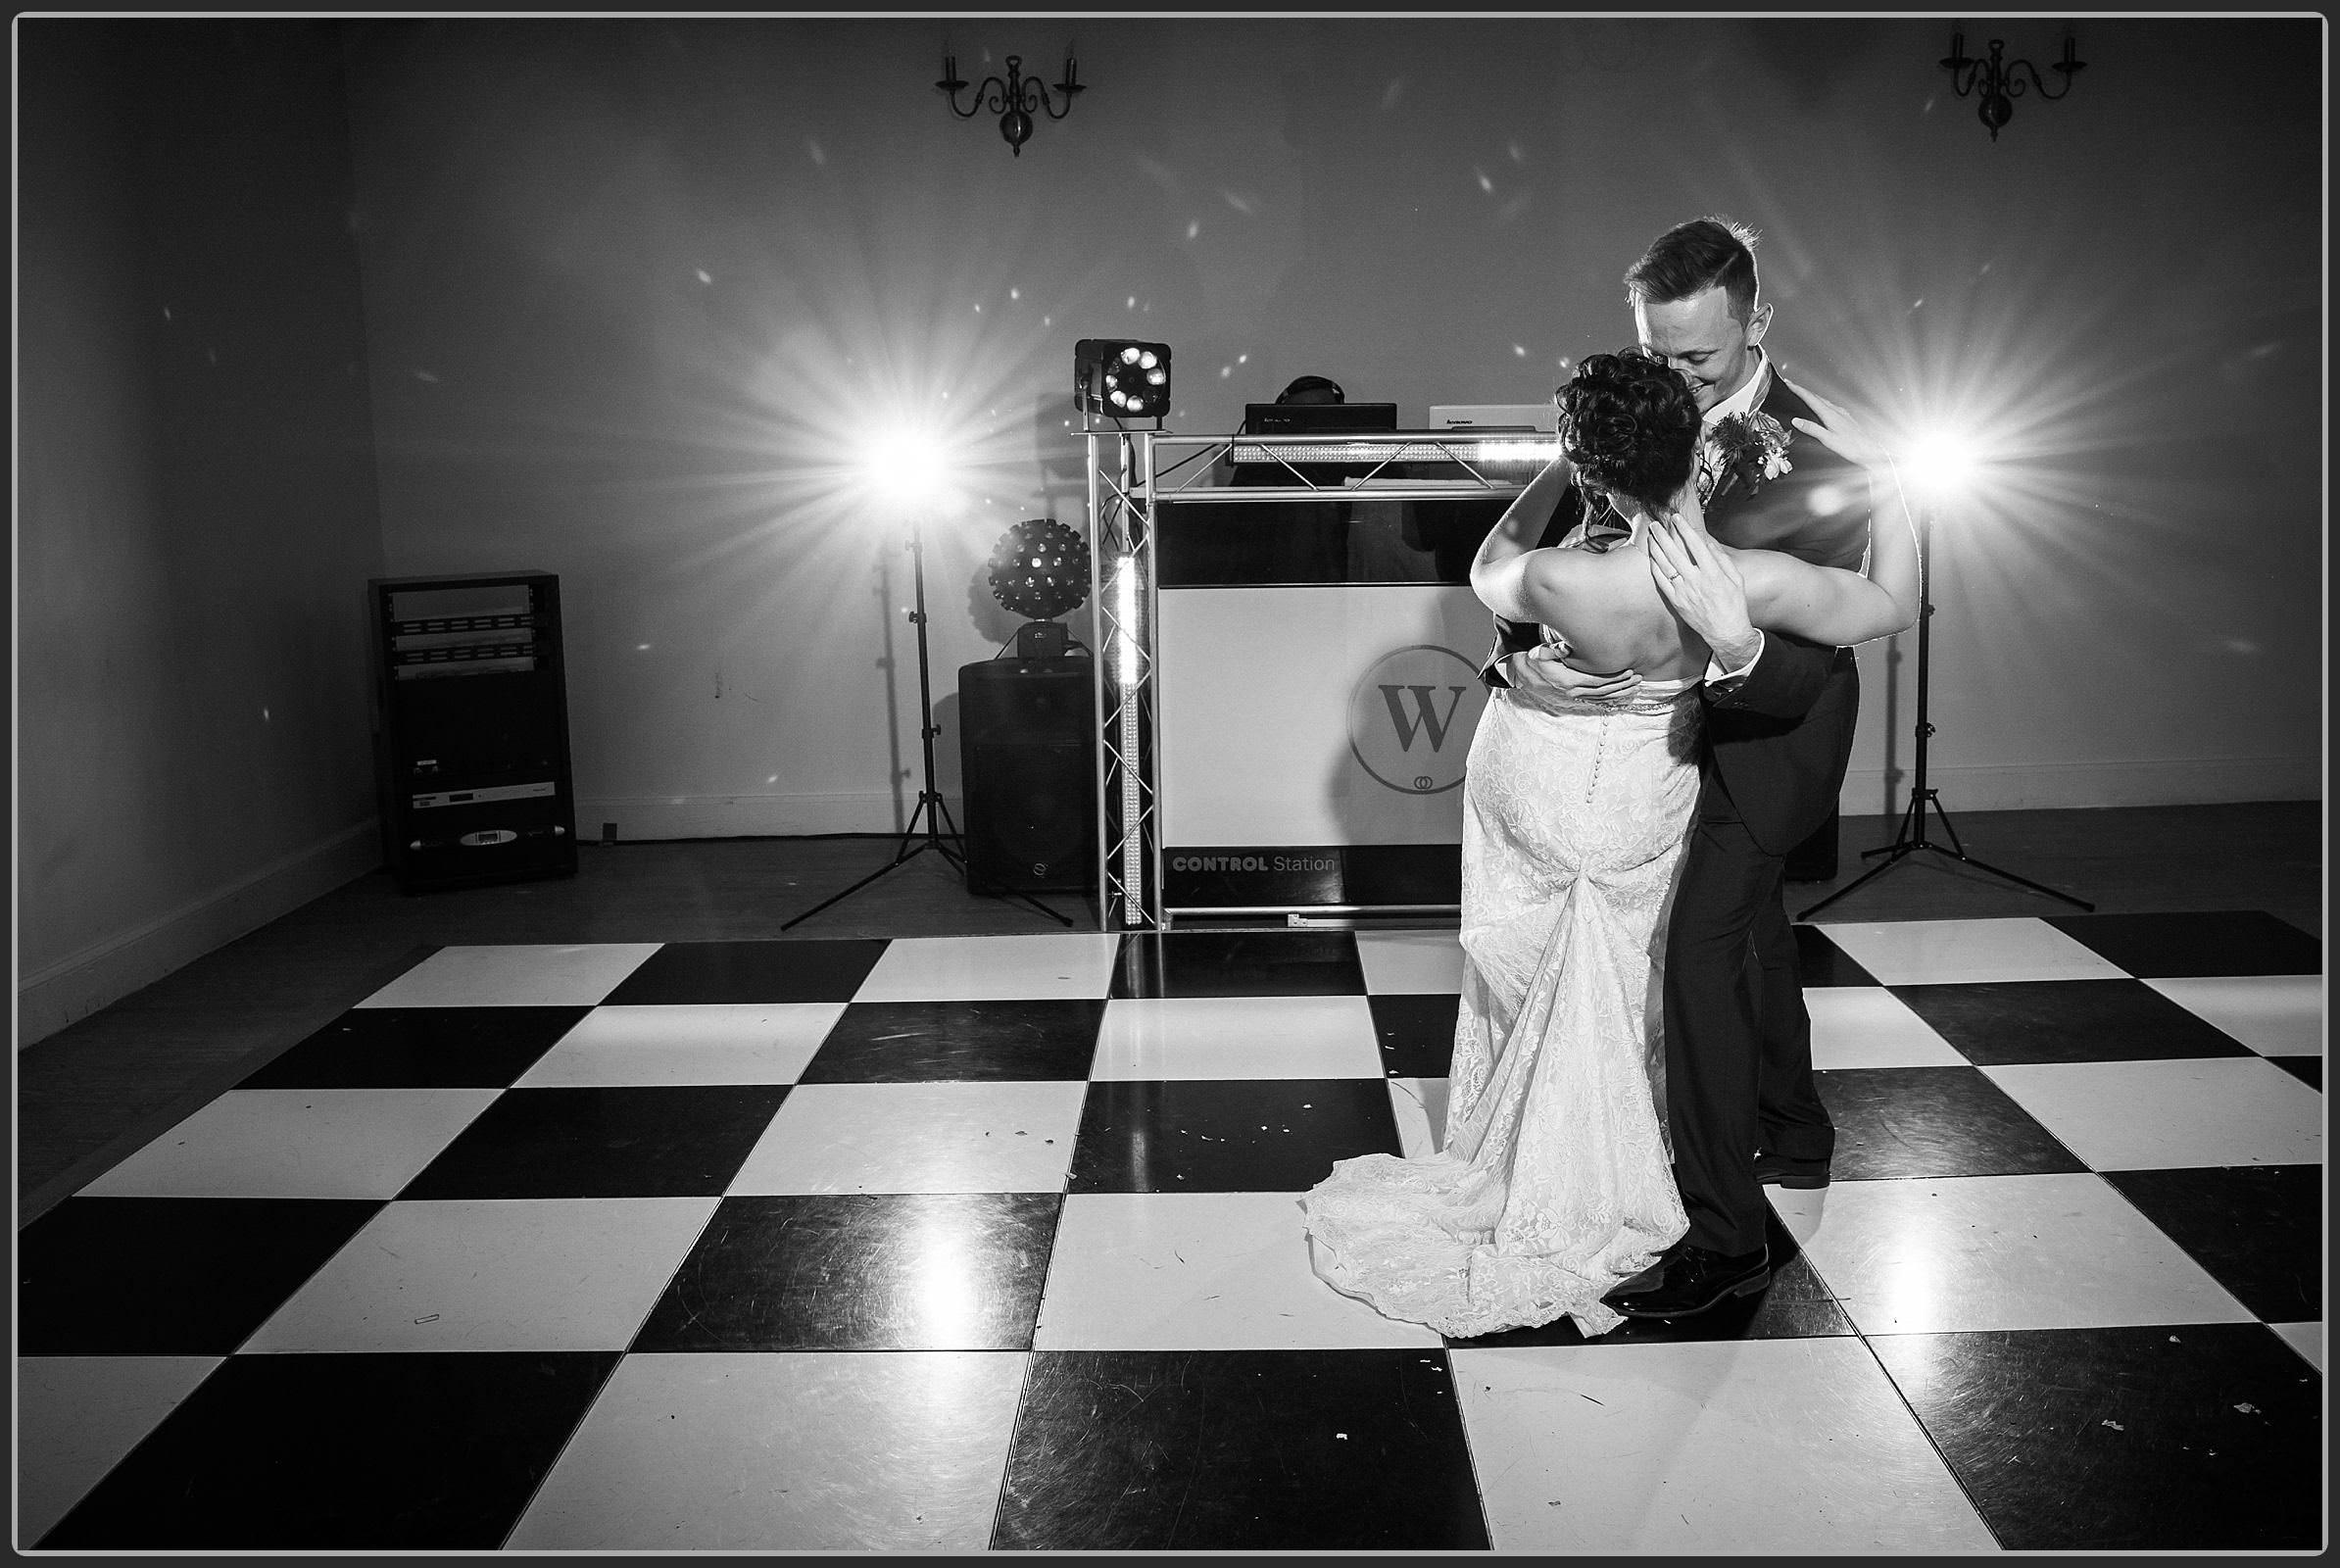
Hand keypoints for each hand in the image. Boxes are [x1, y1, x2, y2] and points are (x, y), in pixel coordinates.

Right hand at [1510, 642, 1640, 701]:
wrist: (1523, 673)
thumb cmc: (1534, 660)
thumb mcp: (1540, 653)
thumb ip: (1553, 650)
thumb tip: (1564, 647)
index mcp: (1567, 680)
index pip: (1597, 680)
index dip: (1615, 677)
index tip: (1629, 671)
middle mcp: (1572, 691)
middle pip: (1604, 691)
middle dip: (1623, 686)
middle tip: (1639, 679)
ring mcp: (1573, 696)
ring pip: (1601, 698)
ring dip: (1619, 694)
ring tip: (1634, 688)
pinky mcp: (1573, 697)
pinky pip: (1595, 700)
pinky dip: (1609, 699)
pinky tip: (1620, 696)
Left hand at [1649, 517, 1758, 663]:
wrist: (1726, 632)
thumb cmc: (1733, 605)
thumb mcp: (1736, 579)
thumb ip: (1722, 559)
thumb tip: (1708, 543)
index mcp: (1713, 573)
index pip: (1695, 544)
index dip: (1684, 529)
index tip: (1677, 518)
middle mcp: (1696, 580)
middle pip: (1675, 552)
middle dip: (1664, 535)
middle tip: (1656, 524)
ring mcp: (1684, 591)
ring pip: (1665, 565)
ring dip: (1656, 549)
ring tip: (1651, 537)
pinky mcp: (1676, 601)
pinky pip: (1662, 581)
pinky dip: (1655, 568)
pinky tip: (1652, 558)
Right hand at [1783, 382, 1891, 470]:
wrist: (1870, 451)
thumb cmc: (1852, 447)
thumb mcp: (1828, 440)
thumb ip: (1812, 429)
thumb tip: (1797, 421)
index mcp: (1830, 415)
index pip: (1810, 398)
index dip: (1798, 389)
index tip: (1789, 383)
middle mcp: (1837, 411)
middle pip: (1816, 396)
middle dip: (1802, 390)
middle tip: (1792, 385)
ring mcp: (1842, 413)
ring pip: (1823, 400)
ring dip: (1811, 396)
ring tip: (1803, 394)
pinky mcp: (1846, 417)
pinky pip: (1830, 405)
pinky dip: (1821, 402)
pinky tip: (1822, 407)